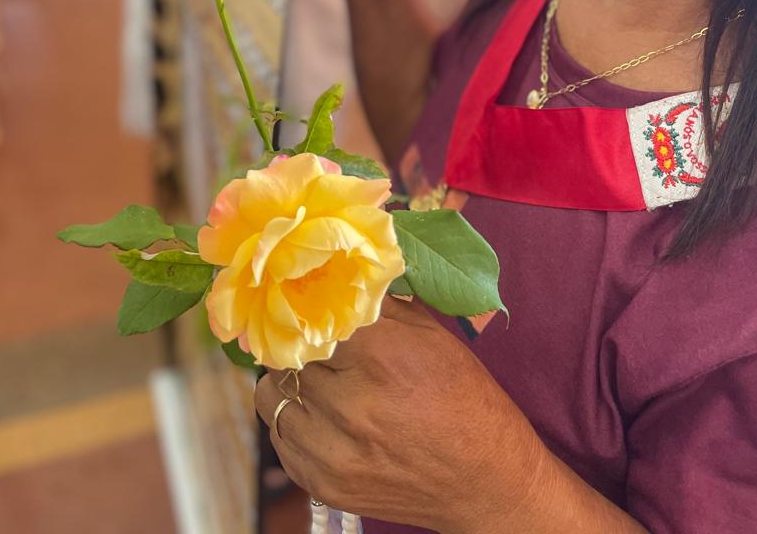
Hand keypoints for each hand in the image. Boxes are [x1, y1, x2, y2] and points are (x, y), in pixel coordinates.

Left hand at [254, 299, 547, 532]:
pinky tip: (323, 416)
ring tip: (321, 381)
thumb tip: (337, 271)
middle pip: (291, 353)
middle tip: (322, 346)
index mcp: (384, 357)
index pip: (315, 313)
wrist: (484, 478)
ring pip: (272, 393)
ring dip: (291, 382)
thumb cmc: (462, 396)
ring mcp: (335, 450)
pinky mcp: (323, 483)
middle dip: (304, 345)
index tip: (319, 306)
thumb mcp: (429, 334)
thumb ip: (378, 305)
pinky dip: (294, 420)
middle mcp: (354, 406)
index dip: (317, 308)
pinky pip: (279, 436)